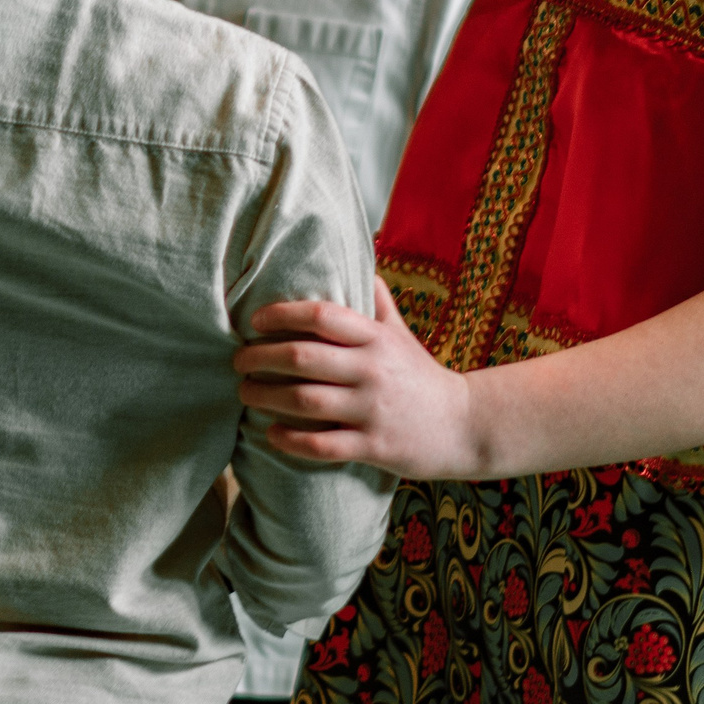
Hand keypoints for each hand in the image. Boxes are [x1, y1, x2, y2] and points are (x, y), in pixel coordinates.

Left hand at [230, 279, 484, 479]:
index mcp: (376, 338)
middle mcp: (373, 370)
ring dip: (265, 396)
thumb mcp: (401, 333)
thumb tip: (359, 257)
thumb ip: (376, 300)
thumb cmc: (420, 375)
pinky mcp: (374, 447)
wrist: (465, 426)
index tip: (255, 320)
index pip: (321, 315)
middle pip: (302, 357)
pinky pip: (322, 444)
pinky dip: (290, 439)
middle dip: (259, 357)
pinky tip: (271, 433)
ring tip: (245, 392)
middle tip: (238, 360)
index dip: (281, 314)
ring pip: (305, 401)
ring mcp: (373, 409)